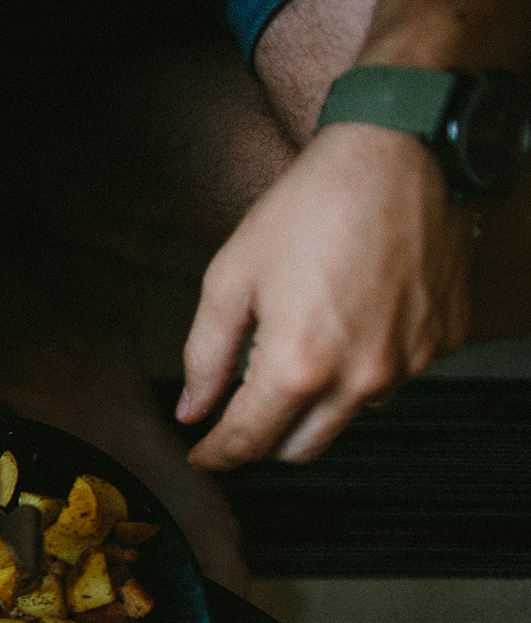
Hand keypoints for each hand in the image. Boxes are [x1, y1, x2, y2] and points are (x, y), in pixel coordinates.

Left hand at [177, 122, 471, 469]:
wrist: (396, 154)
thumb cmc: (311, 208)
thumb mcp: (231, 278)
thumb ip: (205, 356)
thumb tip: (193, 408)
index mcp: (300, 366)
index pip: (249, 441)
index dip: (218, 453)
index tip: (203, 454)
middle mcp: (361, 376)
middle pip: (300, 447)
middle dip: (264, 438)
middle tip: (242, 409)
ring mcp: (409, 362)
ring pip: (348, 415)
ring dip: (318, 400)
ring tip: (304, 343)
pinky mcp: (442, 341)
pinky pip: (393, 378)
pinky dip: (366, 366)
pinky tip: (351, 321)